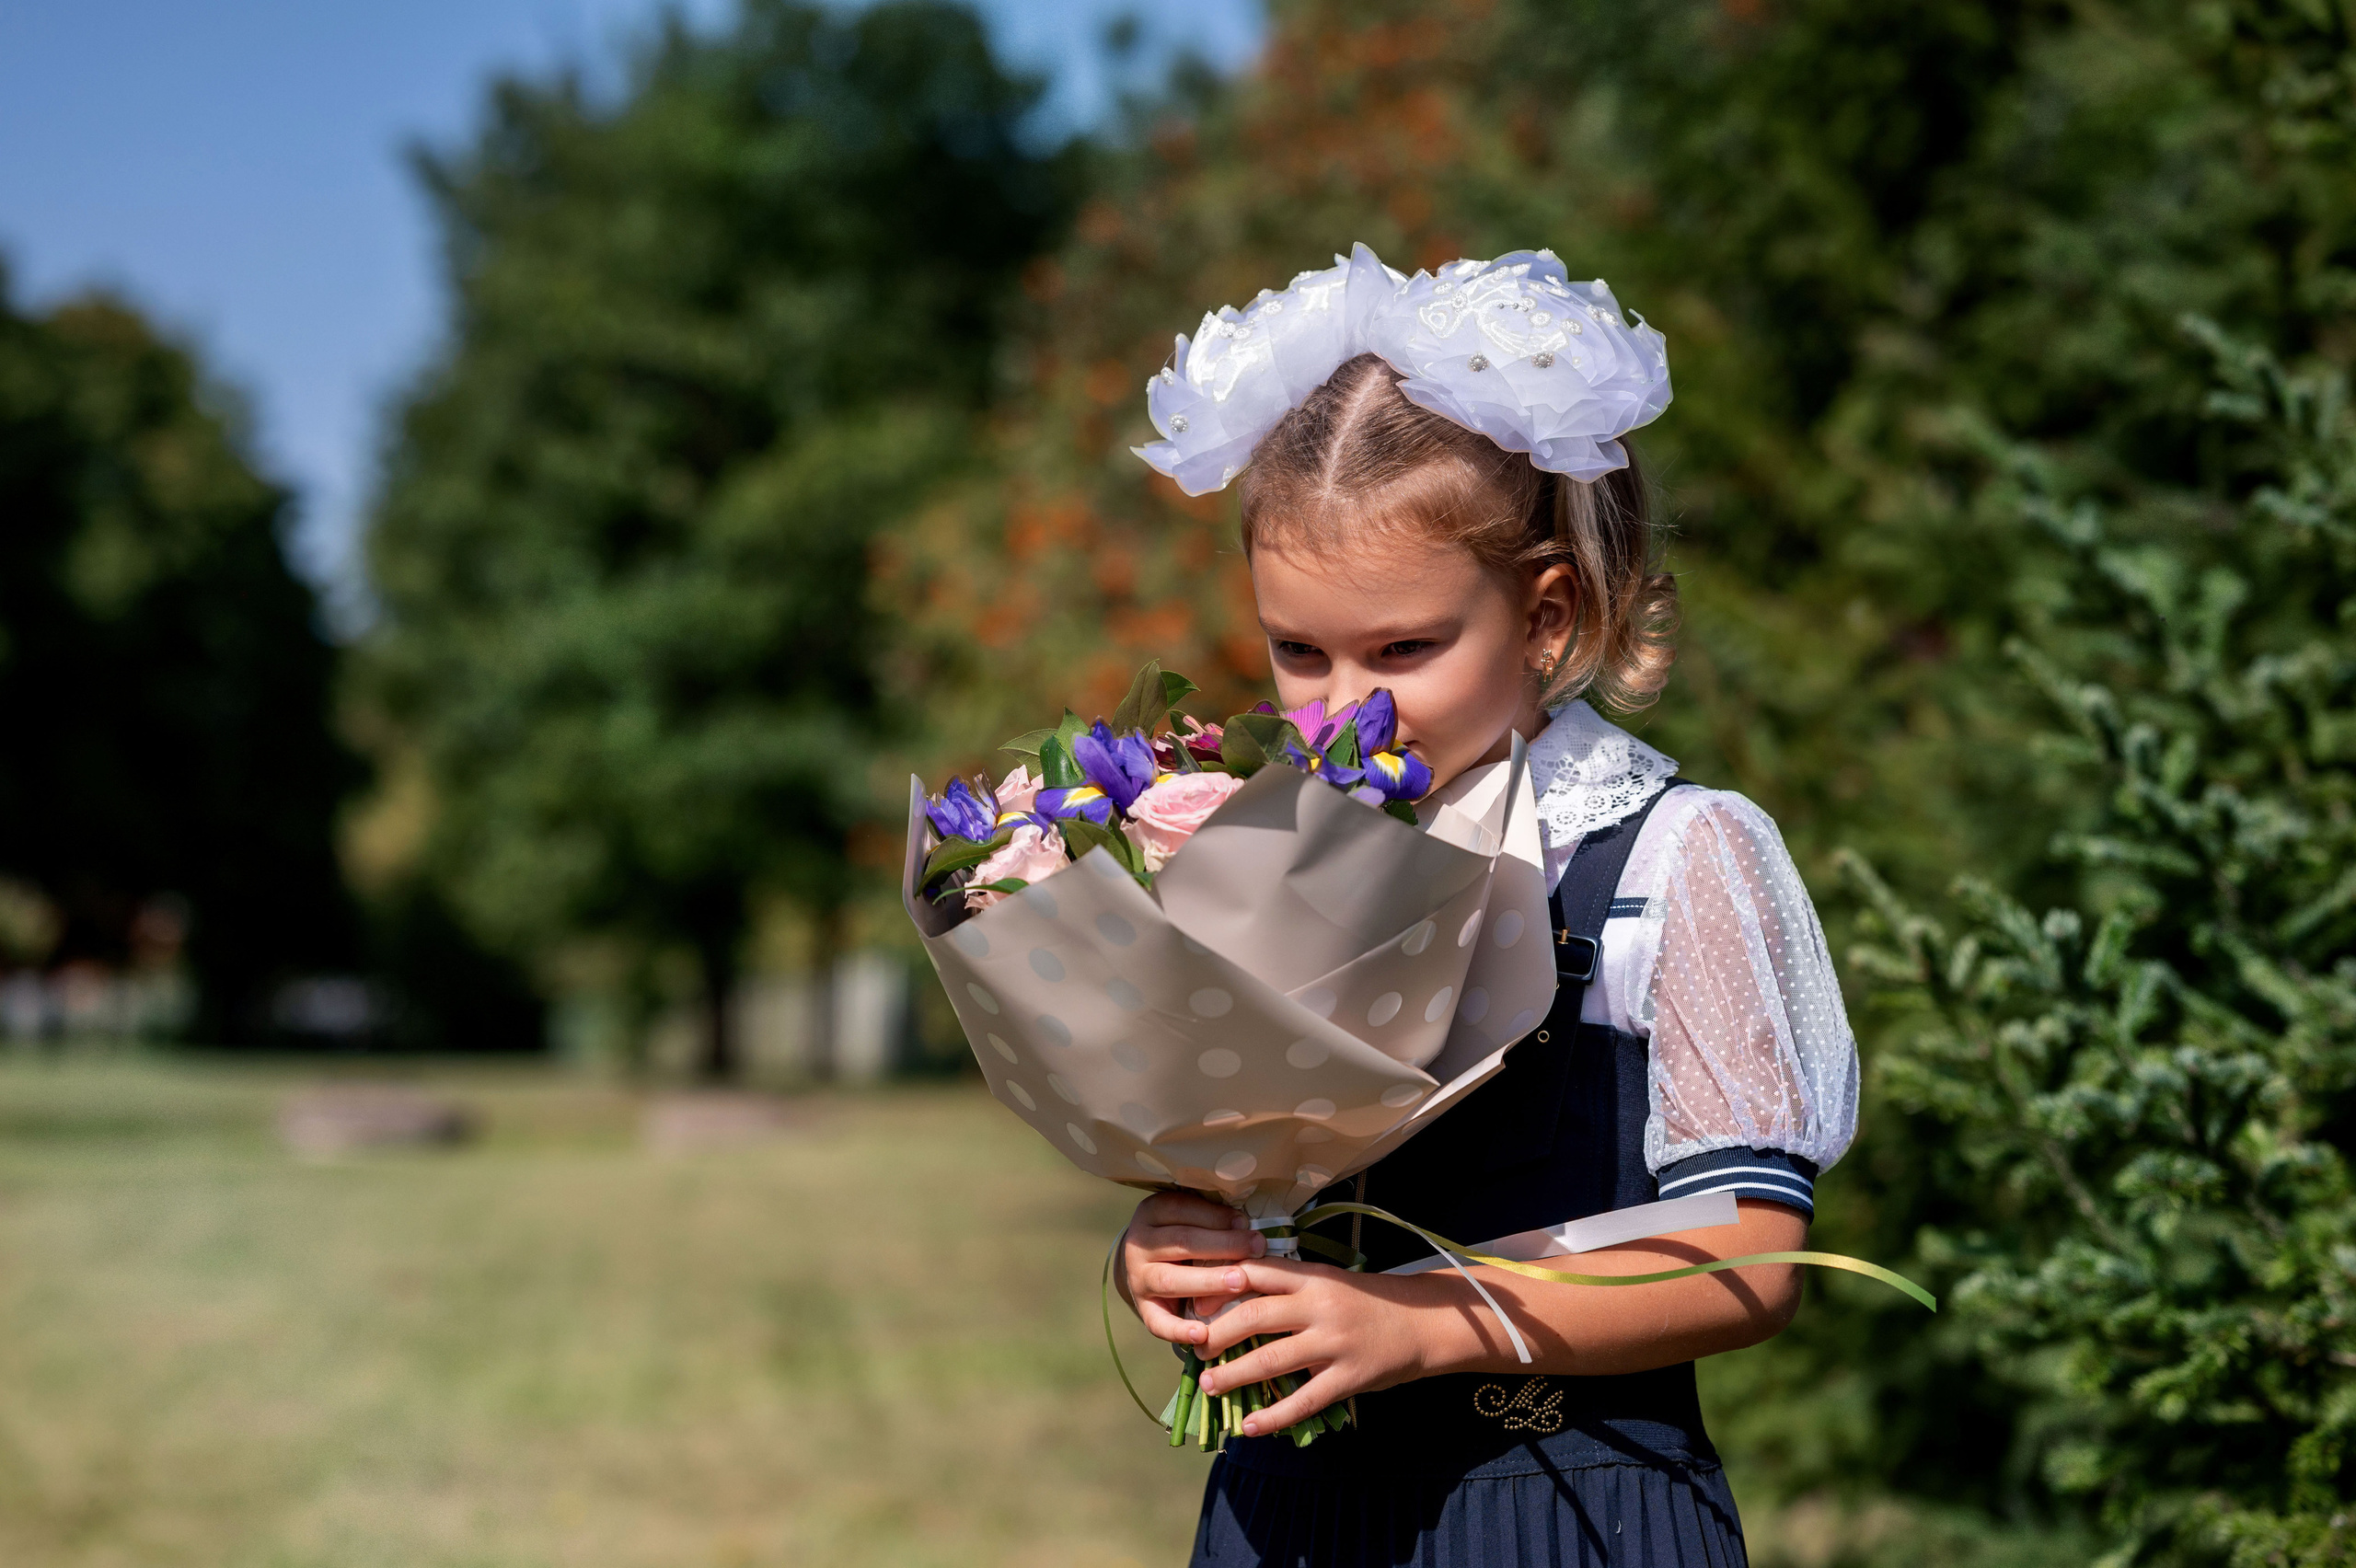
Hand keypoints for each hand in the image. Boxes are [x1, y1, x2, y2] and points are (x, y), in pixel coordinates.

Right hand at [1118, 1190, 1263, 1345]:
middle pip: (1182, 1242)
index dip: (1216, 1216)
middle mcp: (1139, 1244)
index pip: (1182, 1210)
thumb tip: (1247, 1226)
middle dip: (1223, 1245)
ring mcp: (1137, 1278)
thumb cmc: (1184, 1237)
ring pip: (1171, 1279)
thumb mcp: (1191, 1218)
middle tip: (1257, 1248)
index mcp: (1151, 1212)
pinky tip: (1202, 1334)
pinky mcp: (1142, 1308)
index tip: (1247, 1222)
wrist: (1148, 1264)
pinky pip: (1157, 1322)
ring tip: (1239, 1283)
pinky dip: (1178, 1330)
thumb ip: (1213, 1219)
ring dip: (1208, 1281)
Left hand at [1190, 1259, 1454, 1435]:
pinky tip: (1249, 1427)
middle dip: (1218, 1334)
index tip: (1192, 1302)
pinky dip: (1273, 1417)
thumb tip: (1233, 1296)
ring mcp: (1334, 1343)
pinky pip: (1304, 1401)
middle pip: (1254, 1316)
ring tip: (1209, 1385)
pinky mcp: (1348, 1377)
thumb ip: (1289, 1288)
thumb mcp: (1329, 1282)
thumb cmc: (1367, 1301)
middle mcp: (1320, 1307)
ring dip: (1234, 1375)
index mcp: (1312, 1278)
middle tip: (1197, 1349)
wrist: (1423, 1322)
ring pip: (1272, 1359)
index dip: (1219, 1287)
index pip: (1256, 1274)